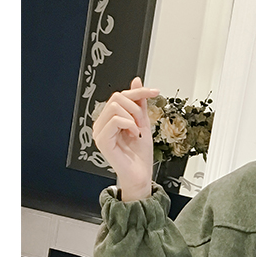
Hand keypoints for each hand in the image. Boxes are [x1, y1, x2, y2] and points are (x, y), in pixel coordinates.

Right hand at [92, 77, 159, 200]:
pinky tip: (133, 135)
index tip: (155, 92)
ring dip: (132, 117)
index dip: (139, 91)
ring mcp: (100, 132)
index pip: (120, 95)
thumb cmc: (140, 155)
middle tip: (141, 123)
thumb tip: (136, 81)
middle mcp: (102, 124)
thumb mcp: (143, 123)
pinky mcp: (102, 140)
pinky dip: (129, 125)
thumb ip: (139, 104)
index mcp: (110, 119)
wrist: (141, 176)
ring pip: (115, 106)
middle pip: (116, 97)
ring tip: (136, 131)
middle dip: (135, 107)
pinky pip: (115, 120)